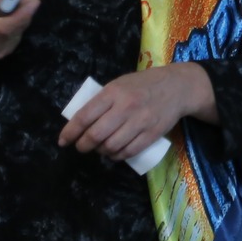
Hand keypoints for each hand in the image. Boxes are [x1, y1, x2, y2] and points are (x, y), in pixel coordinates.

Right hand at [0, 0, 40, 70]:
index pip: (4, 26)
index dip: (22, 13)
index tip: (34, 0)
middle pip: (17, 25)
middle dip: (22, 3)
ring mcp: (0, 51)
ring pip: (20, 27)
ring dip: (20, 9)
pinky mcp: (5, 51)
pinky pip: (18, 31)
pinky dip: (18, 18)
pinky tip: (6, 9)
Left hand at [59, 64, 215, 162]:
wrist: (178, 87)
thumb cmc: (143, 84)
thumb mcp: (120, 84)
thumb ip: (102, 100)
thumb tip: (80, 122)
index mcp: (114, 92)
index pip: (85, 116)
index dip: (70, 132)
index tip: (63, 141)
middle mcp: (126, 107)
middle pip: (96, 135)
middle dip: (83, 145)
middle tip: (81, 147)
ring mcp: (140, 122)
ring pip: (111, 146)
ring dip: (101, 151)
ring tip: (100, 148)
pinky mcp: (152, 134)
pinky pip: (129, 151)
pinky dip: (117, 156)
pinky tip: (114, 153)